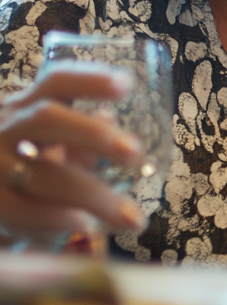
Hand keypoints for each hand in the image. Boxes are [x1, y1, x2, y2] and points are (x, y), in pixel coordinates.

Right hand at [0, 64, 147, 243]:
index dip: (89, 80)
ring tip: (131, 216)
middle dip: (94, 134)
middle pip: (46, 118)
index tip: (126, 85)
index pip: (55, 82)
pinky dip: (54, 218)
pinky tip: (84, 224)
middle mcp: (6, 128)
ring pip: (42, 174)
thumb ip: (83, 133)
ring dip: (92, 196)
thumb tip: (109, 116)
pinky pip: (20, 210)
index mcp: (27, 107)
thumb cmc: (30, 163)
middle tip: (135, 153)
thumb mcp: (55, 142)